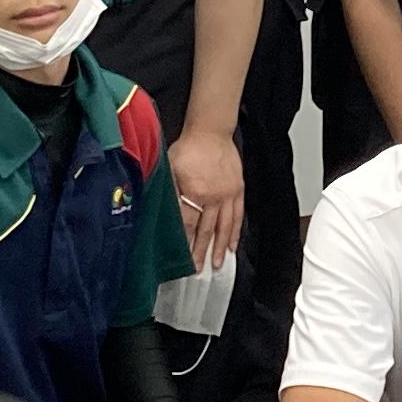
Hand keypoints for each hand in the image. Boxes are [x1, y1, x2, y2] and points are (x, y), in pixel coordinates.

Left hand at [172, 128, 244, 268]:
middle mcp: (212, 197)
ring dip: (221, 247)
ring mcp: (227, 195)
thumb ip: (169, 193)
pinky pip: (237, 215)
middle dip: (201, 251)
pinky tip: (234, 244)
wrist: (210, 132)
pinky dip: (235, 231)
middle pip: (206, 230)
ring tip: (218, 263)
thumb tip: (163, 215)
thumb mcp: (170, 169)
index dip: (184, 242)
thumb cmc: (188, 148)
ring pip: (224, 226)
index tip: (182, 258)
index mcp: (194, 192)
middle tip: (199, 269)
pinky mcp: (237, 190)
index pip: (187, 223)